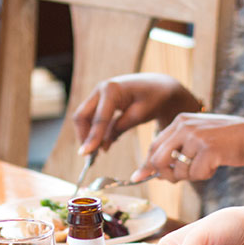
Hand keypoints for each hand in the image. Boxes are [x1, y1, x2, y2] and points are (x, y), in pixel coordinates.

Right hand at [72, 74, 199, 155]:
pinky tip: (102, 146)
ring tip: (95, 156)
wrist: (161, 87)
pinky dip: (95, 132)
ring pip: (85, 118)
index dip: (92, 138)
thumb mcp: (140, 115)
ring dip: (88, 136)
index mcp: (111, 90)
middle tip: (90, 157)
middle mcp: (101, 89)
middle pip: (82, 116)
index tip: (86, 154)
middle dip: (84, 136)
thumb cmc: (154, 99)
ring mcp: (100, 94)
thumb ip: (120, 128)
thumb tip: (103, 146)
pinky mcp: (102, 102)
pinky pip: (93, 119)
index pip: (98, 118)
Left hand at [131, 113, 243, 182]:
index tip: (139, 177)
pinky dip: (204, 175)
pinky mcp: (208, 149)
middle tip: (177, 180)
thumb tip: (150, 172)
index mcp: (179, 121)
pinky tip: (215, 165)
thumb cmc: (224, 141)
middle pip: (159, 160)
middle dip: (166, 175)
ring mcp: (196, 137)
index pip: (154, 146)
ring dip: (191, 176)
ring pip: (179, 171)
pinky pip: (196, 174)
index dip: (147, 165)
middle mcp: (184, 126)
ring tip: (206, 165)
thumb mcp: (196, 138)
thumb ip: (175, 149)